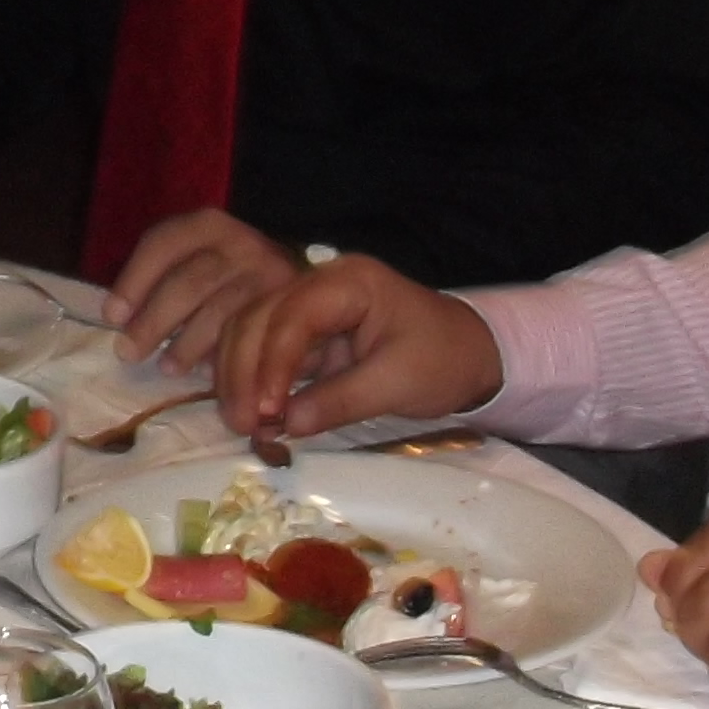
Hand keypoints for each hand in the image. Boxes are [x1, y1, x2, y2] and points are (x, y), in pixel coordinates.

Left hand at [104, 212, 301, 374]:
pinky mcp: (290, 304)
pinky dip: (223, 355)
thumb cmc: (236, 277)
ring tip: (166, 368)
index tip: (111, 314)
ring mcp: (268, 273)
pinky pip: (250, 334)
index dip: (134, 278)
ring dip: (187, 344)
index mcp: (210, 226)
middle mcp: (242, 243)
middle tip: (128, 352)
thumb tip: (118, 317)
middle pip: (190, 281)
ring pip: (220, 311)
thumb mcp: (202, 260)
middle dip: (154, 320)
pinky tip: (207, 373)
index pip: (164, 242)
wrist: (316, 281)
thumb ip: (167, 279)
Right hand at [213, 252, 502, 440]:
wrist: (470, 354)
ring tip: (241, 423)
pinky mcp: (306, 329)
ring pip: (251, 328)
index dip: (272, 363)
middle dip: (244, 371)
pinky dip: (252, 377)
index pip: (293, 316)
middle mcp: (320, 282)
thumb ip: (340, 401)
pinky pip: (264, 346)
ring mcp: (310, 303)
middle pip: (258, 316)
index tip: (265, 412)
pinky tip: (249, 410)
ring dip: (239, 375)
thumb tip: (286, 426)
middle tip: (242, 424)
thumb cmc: (442, 362)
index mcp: (350, 282)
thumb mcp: (398, 384)